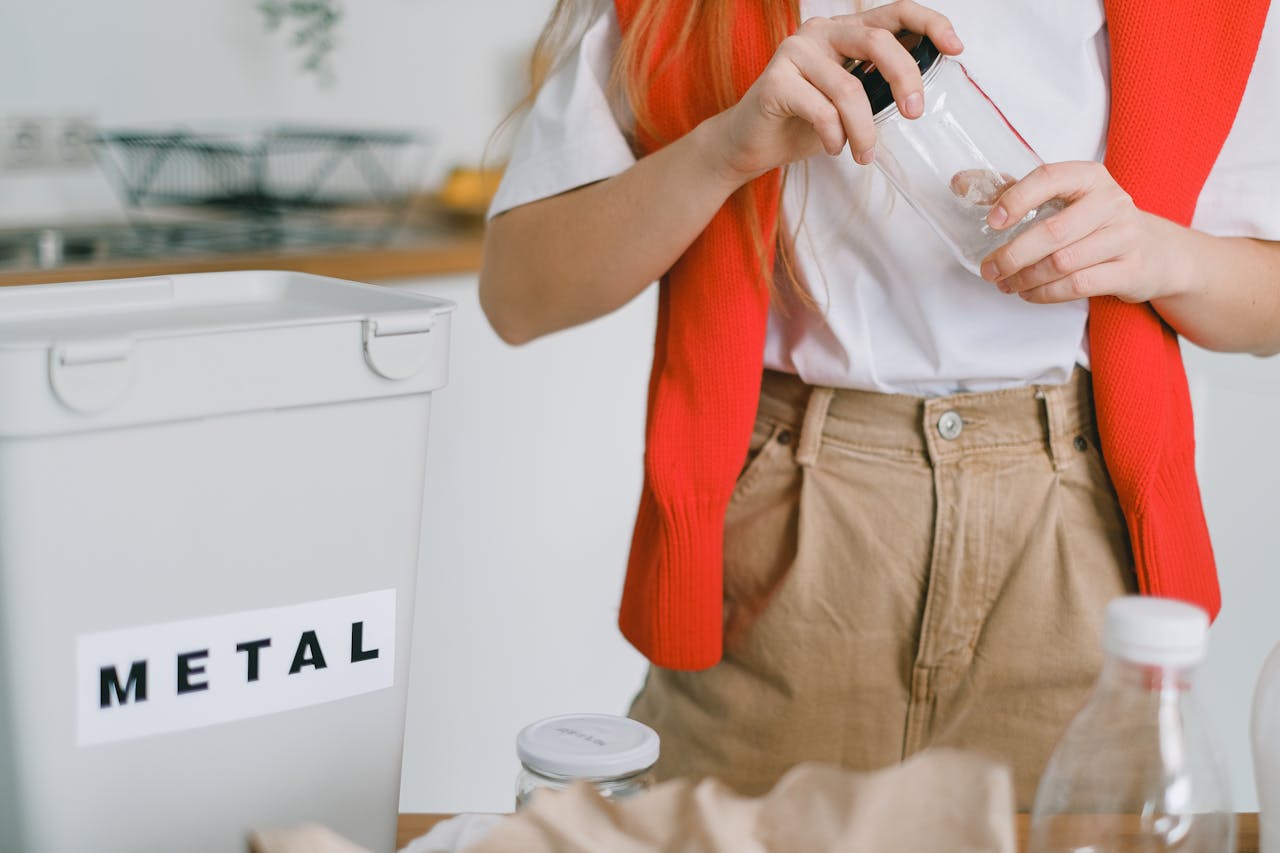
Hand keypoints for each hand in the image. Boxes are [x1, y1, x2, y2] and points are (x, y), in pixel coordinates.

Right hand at [706, 0, 963, 184]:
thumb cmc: (801, 123)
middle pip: (878, 42)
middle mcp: (819, 32)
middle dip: (905, 79)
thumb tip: (917, 90)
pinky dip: (834, 136)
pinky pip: (822, 110)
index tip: (956, 49)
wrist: (748, 144)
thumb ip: (876, 85)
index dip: (929, 24)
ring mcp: (795, 52)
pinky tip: (833, 148)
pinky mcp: (775, 80)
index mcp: (843, 31)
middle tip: (914, 114)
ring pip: (849, 88)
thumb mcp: (849, 102)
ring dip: (864, 130)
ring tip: (864, 155)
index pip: (894, 13)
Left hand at [979, 161, 1186, 303]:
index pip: (1049, 178)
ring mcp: (1125, 236)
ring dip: (1026, 278)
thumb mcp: (1062, 199)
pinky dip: (1046, 293)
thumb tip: (960, 182)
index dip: (1017, 199)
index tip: (992, 222)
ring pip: (1063, 263)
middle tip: (989, 269)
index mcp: (1090, 177)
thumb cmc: (1094, 222)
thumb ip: (1012, 190)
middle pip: (1052, 232)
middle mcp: (1112, 202)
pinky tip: (1029, 293)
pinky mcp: (1130, 270)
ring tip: (1006, 283)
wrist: (1155, 251)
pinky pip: (1078, 285)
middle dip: (1013, 255)